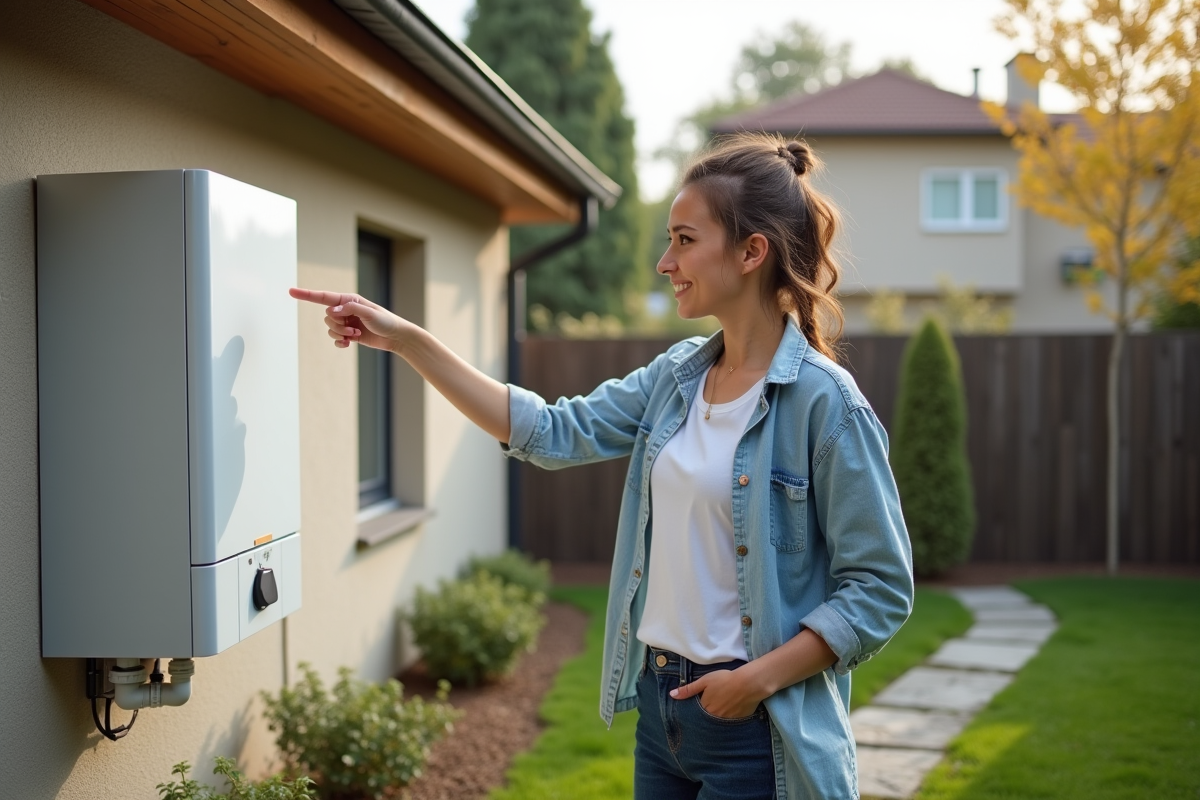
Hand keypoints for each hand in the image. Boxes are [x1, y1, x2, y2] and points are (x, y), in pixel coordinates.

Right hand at [289, 287, 413, 352]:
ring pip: (330, 329)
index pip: (323, 297)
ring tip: (356, 335)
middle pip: (327, 317)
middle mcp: (346, 310)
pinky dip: (339, 342)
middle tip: (354, 329)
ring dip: (340, 334)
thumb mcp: (370, 313)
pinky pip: (335, 338)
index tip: (291, 292)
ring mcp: (347, 322)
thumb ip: (350, 309)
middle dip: (337, 326)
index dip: (306, 295)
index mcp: (349, 300)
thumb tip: (332, 311)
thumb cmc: (386, 321)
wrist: (396, 336)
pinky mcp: (349, 334)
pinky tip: (348, 344)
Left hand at [670, 668, 765, 719]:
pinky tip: (731, 708)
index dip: (697, 708)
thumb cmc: (725, 679)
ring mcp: (726, 720)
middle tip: (711, 705)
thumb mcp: (704, 681)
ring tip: (721, 707)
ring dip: (717, 716)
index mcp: (705, 708)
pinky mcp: (738, 720)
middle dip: (706, 715)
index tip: (698, 704)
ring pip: (718, 721)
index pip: (696, 713)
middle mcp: (714, 717)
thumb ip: (688, 689)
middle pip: (707, 718)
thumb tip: (672, 695)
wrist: (748, 684)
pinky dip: (728, 717)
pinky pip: (729, 721)